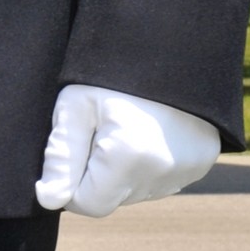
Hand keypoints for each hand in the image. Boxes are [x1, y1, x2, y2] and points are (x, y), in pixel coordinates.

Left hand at [36, 84, 219, 216]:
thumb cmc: (113, 72)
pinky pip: (160, 181)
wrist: (168, 46)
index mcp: (128, 157)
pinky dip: (147, 165)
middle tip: (101, 126)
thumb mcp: (76, 103)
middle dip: (97, 172)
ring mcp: (186, 172)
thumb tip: (49, 200)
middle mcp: (161, 173)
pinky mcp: (200, 166)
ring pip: (134, 192)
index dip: (71, 180)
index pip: (87, 204)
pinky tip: (146, 131)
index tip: (74, 144)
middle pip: (112, 199)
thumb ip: (60, 155)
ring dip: (122, 170)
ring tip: (125, 124)